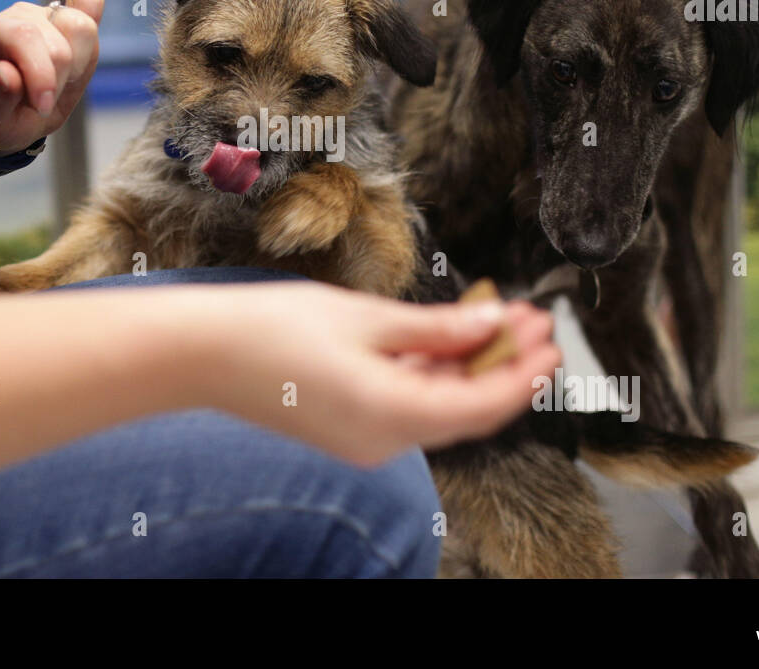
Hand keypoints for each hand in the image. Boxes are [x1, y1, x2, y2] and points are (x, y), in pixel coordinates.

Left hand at [0, 0, 102, 154]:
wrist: (12, 114)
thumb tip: (8, 73)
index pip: (25, 36)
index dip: (41, 74)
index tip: (43, 106)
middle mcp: (21, 17)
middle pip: (58, 40)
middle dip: (59, 79)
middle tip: (44, 100)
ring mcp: (48, 14)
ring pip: (82, 27)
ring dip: (79, 65)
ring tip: (60, 83)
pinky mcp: (72, 19)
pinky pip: (90, 0)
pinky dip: (94, 14)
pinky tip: (82, 46)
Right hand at [196, 284, 560, 465]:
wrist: (206, 353)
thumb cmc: (276, 329)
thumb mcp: (367, 318)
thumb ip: (438, 328)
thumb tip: (493, 326)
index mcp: (392, 415)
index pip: (482, 405)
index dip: (523, 374)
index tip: (552, 341)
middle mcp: (384, 440)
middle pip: (465, 407)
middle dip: (504, 364)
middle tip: (533, 319)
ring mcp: (366, 438)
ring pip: (438, 403)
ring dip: (470, 365)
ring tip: (500, 318)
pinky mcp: (350, 426)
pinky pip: (408, 402)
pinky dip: (434, 372)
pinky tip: (451, 336)